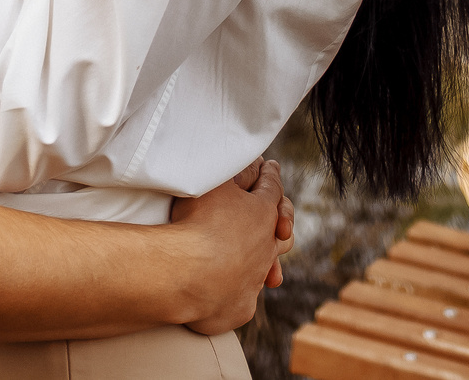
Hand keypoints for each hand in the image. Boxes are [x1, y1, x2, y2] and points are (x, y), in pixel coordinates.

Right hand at [170, 158, 286, 334]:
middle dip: (280, 222)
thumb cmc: (197, 222)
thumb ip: (237, 170)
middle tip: (277, 221)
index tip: (272, 167)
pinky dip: (239, 291)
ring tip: (265, 264)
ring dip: (266, 262)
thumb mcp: (216, 183)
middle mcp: (267, 247)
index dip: (270, 175)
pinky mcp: (242, 306)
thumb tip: (255, 163)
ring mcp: (256, 279)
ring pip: (269, 267)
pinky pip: (245, 297)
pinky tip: (231, 288)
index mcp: (264, 212)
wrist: (185, 273)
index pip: (273, 188)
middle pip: (283, 232)